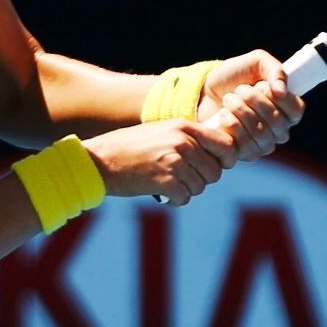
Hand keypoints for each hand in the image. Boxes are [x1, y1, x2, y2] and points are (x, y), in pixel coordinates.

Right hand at [82, 120, 238, 206]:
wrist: (100, 160)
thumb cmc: (129, 147)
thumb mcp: (161, 132)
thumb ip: (188, 139)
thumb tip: (216, 156)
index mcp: (184, 127)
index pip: (226, 144)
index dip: (226, 158)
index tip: (218, 165)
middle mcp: (184, 142)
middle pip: (215, 171)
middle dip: (201, 179)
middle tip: (181, 178)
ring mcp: (176, 162)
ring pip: (200, 187)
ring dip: (185, 189)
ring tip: (166, 182)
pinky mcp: (167, 182)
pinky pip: (185, 198)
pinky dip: (174, 200)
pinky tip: (160, 192)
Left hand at [197, 49, 305, 162]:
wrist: (204, 91)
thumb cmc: (234, 76)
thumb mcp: (256, 62)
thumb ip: (275, 70)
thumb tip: (282, 91)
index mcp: (287, 109)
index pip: (296, 110)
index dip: (280, 98)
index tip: (263, 85)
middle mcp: (279, 130)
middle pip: (277, 121)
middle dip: (254, 100)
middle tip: (241, 89)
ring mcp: (263, 144)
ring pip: (260, 133)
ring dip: (240, 110)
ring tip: (229, 99)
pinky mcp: (245, 154)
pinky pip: (245, 145)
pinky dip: (231, 124)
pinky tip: (223, 115)